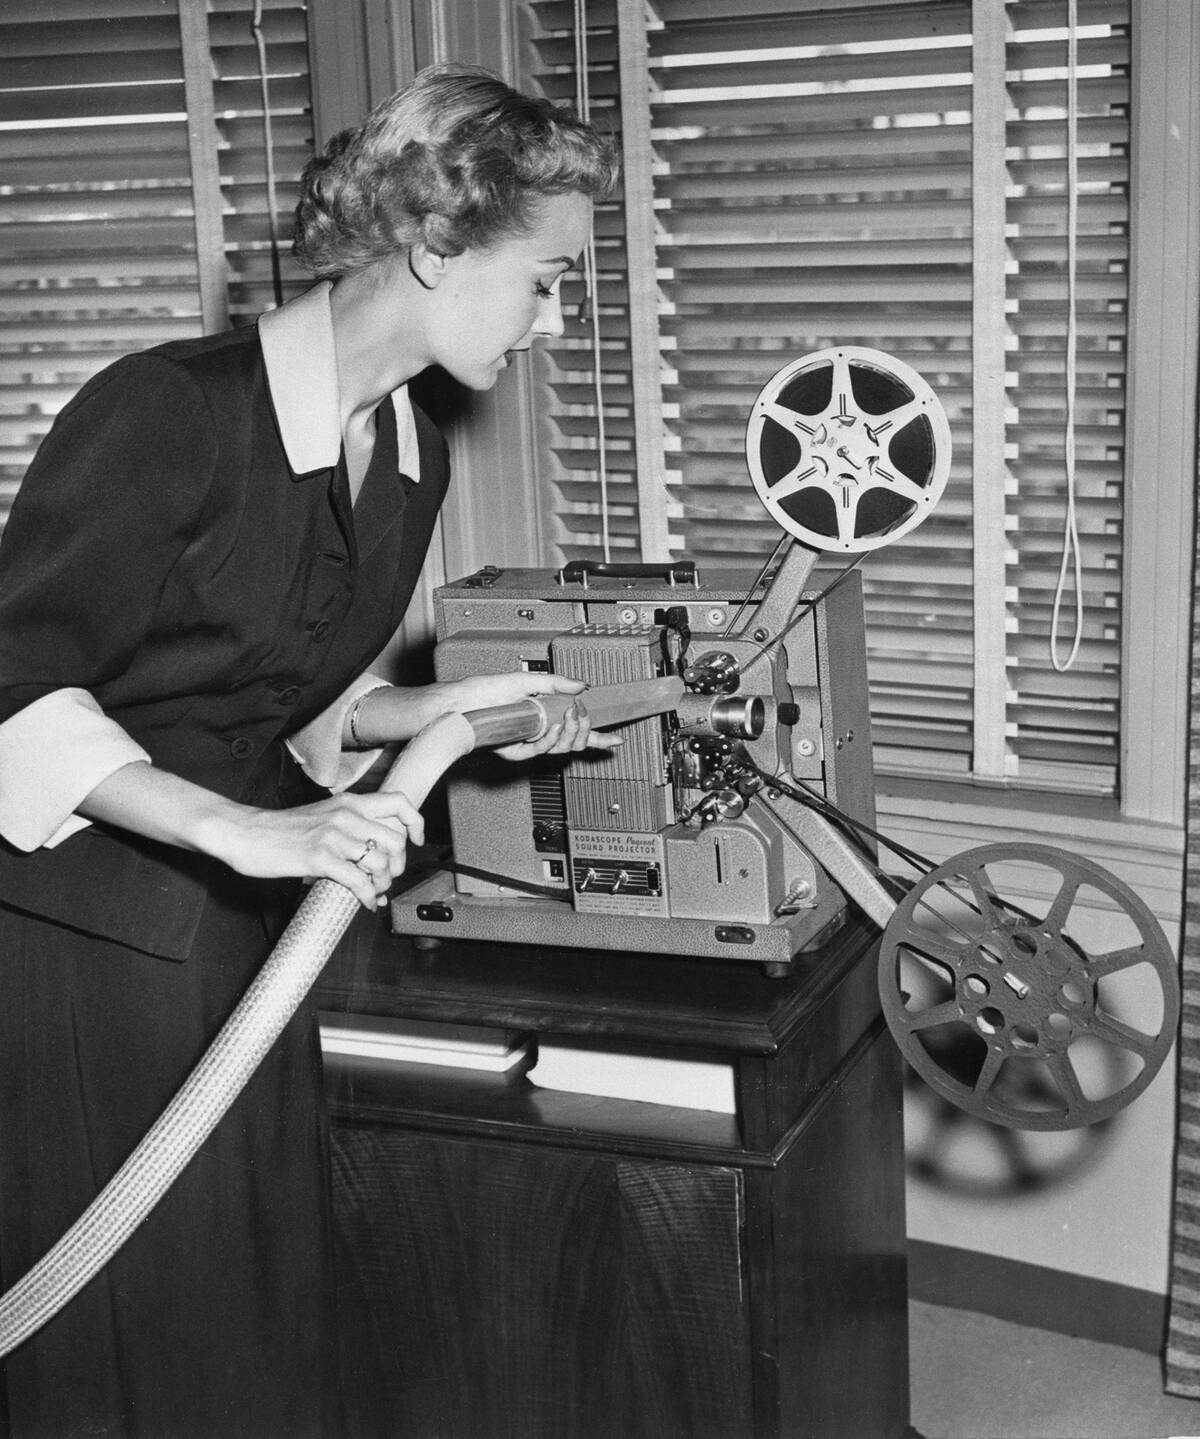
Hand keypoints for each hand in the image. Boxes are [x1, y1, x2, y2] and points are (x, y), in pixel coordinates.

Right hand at [208, 789, 425, 910]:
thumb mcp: (322, 816)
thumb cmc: (280, 829)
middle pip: (396, 841)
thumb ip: (349, 827)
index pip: (399, 802)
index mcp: (349, 802)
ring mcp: (333, 836)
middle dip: (397, 865)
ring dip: (382, 884)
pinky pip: (358, 881)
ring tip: (373, 890)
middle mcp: (346, 815)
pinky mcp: (320, 858)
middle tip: (387, 877)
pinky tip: (365, 902)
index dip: (415, 823)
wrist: (245, 833)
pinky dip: (368, 896)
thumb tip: (372, 852)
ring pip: (380, 863)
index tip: (416, 840)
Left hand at [448, 671, 624, 761]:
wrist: (462, 703)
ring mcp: (529, 742)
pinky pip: (542, 749)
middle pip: (574, 741)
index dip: (598, 736)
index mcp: (545, 714)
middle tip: (584, 715)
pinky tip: (553, 727)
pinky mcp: (517, 751)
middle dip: (586, 730)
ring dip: (571, 732)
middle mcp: (540, 731)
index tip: (615, 738)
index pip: (576, 729)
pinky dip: (551, 738)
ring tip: (570, 717)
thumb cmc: (484, 691)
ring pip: (562, 747)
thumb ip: (555, 683)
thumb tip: (580, 685)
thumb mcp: (526, 679)